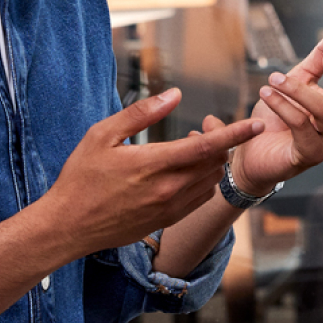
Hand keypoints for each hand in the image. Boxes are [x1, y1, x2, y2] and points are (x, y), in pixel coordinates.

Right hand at [44, 88, 263, 250]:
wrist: (67, 227)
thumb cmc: (80, 178)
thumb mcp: (102, 135)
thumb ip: (141, 113)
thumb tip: (175, 95)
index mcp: (155, 165)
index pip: (207, 146)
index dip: (235, 133)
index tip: (255, 124)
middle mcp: (169, 189)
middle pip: (215, 163)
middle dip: (221, 143)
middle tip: (206, 129)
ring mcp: (170, 209)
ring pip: (210, 182)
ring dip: (212, 163)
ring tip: (193, 148)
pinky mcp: (166, 221)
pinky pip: (200, 199)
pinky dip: (204, 182)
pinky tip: (187, 172)